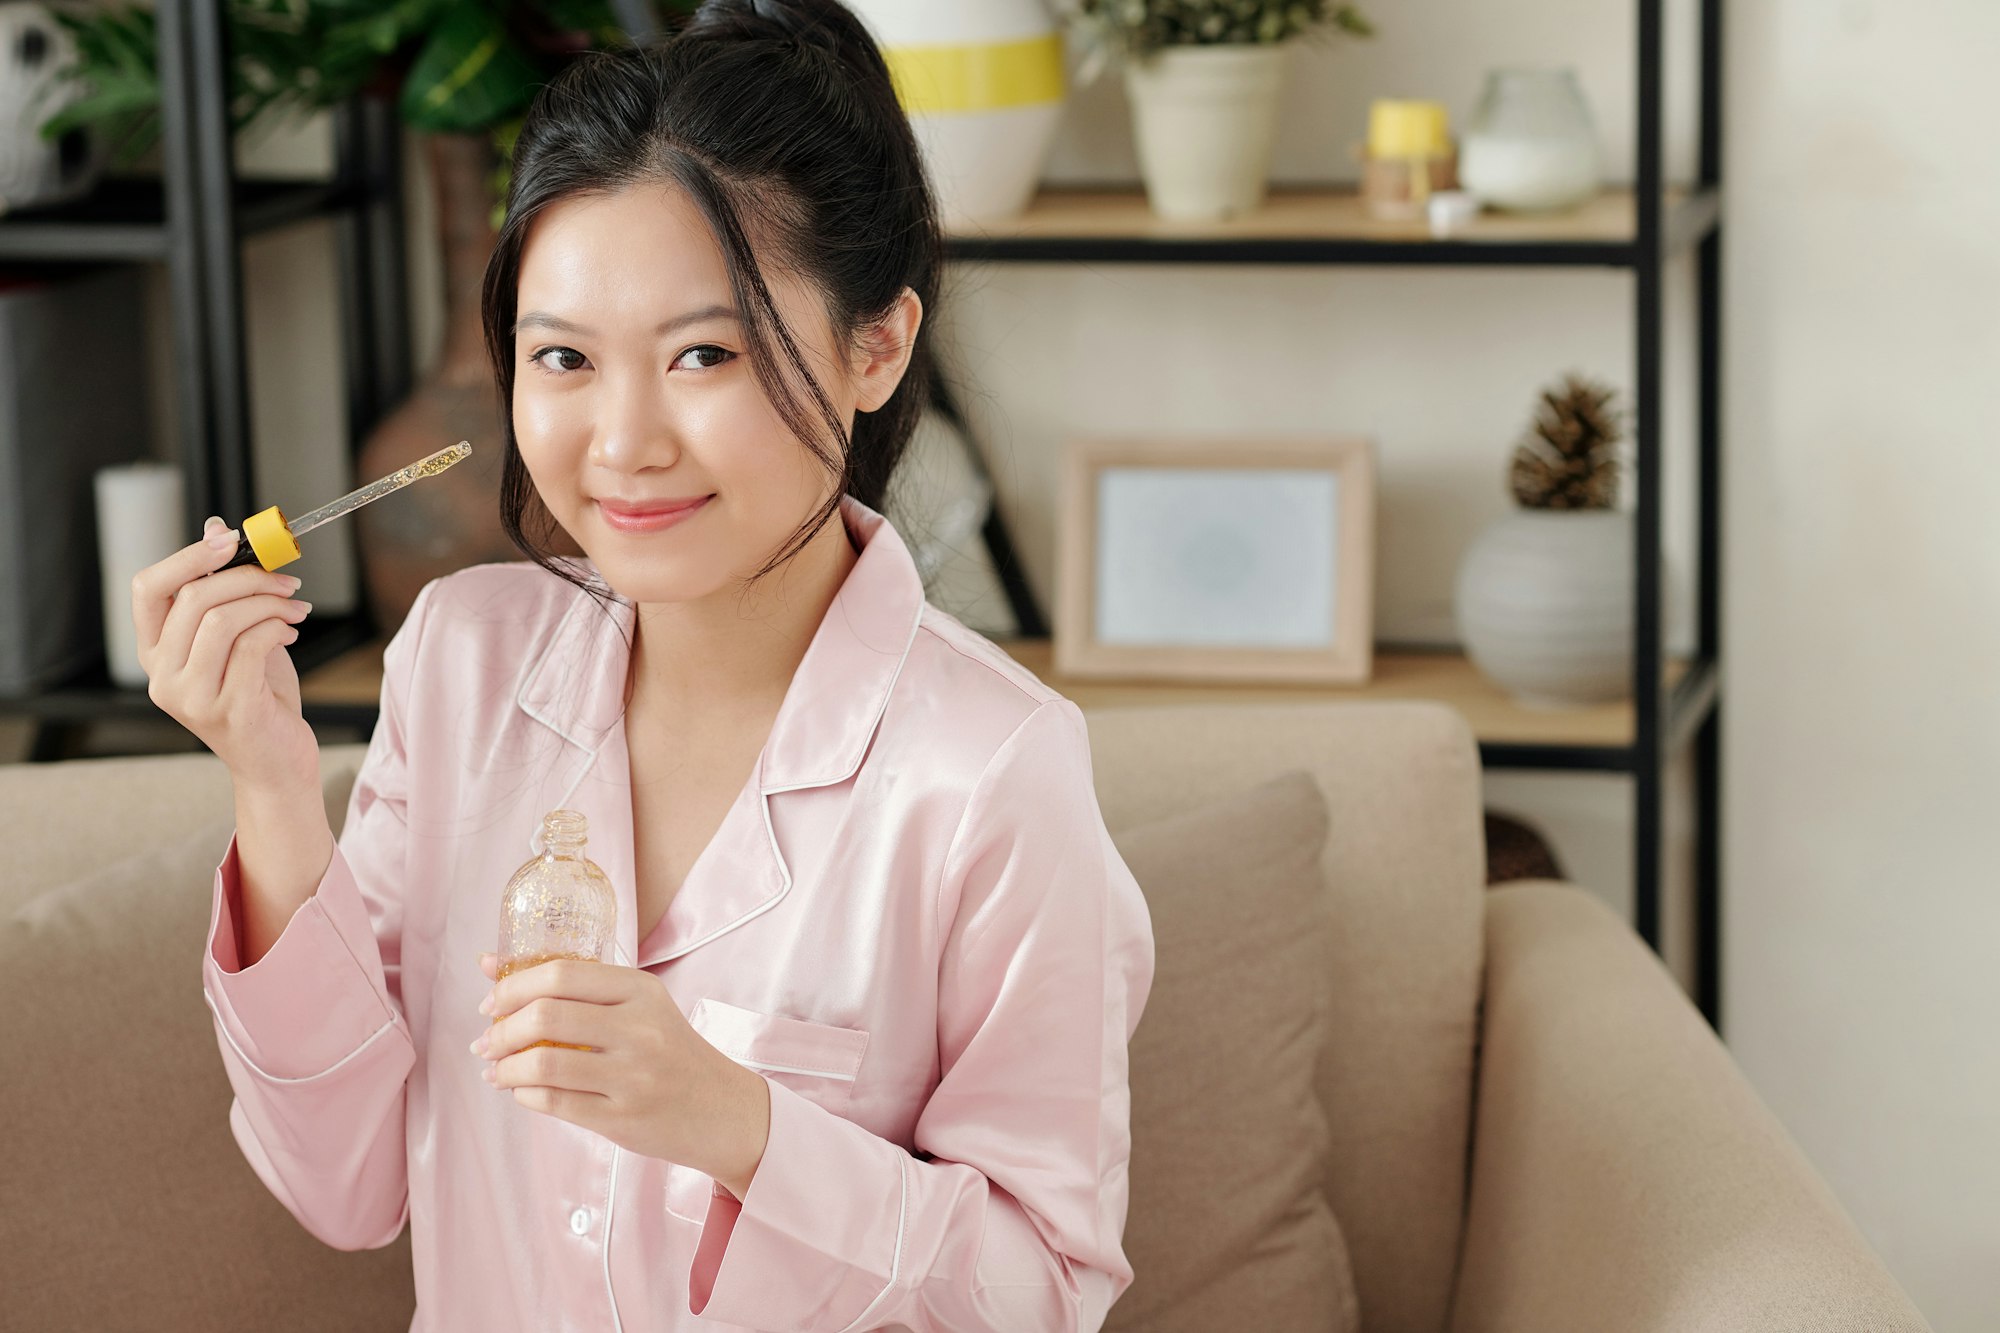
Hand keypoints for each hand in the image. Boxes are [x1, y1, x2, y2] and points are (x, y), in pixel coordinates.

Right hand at [132, 515, 316, 794]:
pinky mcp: (228, 709)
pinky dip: (276, 627)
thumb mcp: (238, 637)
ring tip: (295, 609)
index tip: (231, 539)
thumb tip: (215, 527)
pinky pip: (251, 646)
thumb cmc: (259, 698)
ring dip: (268, 602)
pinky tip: (290, 631)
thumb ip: (223, 589)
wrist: (277, 763)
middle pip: (193, 598)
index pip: (148, 589)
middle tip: (286, 581)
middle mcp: (163, 676)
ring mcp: (191, 696)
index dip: (187, 556)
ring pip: (222, 619)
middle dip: (248, 577)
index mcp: (156, 653)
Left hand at [472, 953, 771, 1198]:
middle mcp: (639, 1029)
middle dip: (501, 1030)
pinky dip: (524, 1094)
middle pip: (545, 1016)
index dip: (513, 986)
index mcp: (642, 991)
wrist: (722, 1109)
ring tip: (496, 1070)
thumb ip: (575, 988)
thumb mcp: (640, 1007)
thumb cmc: (670, 1052)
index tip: (491, 1002)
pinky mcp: (622, 1118)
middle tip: (486, 1041)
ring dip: (504, 1068)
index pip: (561, 975)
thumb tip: (489, 964)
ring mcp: (632, 1076)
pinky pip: (553, 1103)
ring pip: (543, 1064)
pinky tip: (521, 1091)